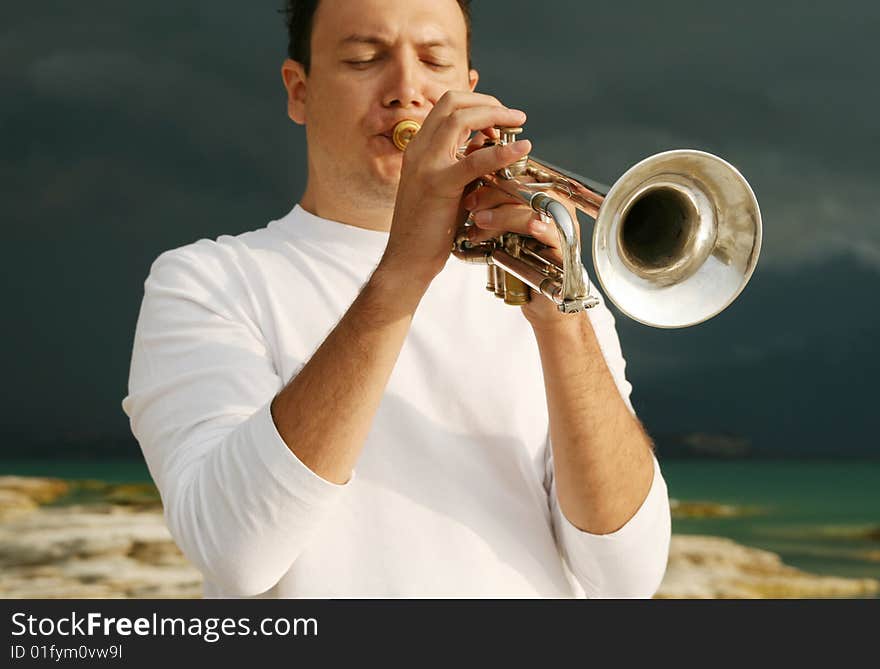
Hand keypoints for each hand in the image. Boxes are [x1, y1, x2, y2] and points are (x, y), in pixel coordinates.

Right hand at [378, 91, 530, 284]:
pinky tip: (520, 148)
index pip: (446, 106)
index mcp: (418, 148)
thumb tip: (488, 143)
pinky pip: (474, 160)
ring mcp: (425, 164)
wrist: (407, 259)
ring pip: (460, 118)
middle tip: (513, 117)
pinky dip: (501, 151)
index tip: (500, 118)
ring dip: (495, 115)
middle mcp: (418, 150)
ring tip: (518, 124)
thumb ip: (464, 163)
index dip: (476, 104)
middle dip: (488, 102)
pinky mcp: (437, 184)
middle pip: (452, 102)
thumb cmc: (430, 229)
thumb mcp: (449, 187)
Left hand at [462, 180, 583, 329]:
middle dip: (495, 195)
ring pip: (536, 209)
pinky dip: (542, 229)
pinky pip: (555, 234)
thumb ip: (492, 213)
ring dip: (506, 214)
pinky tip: (530, 227)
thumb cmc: (521, 266)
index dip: (495, 178)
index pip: (520, 177)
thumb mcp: (502, 235)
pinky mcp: (566, 250)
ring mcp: (563, 229)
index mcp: (542, 200)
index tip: (470, 187)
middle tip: (471, 205)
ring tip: (481, 223)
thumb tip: (468, 195)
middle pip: (528, 189)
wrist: (539, 301)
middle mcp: (556, 210)